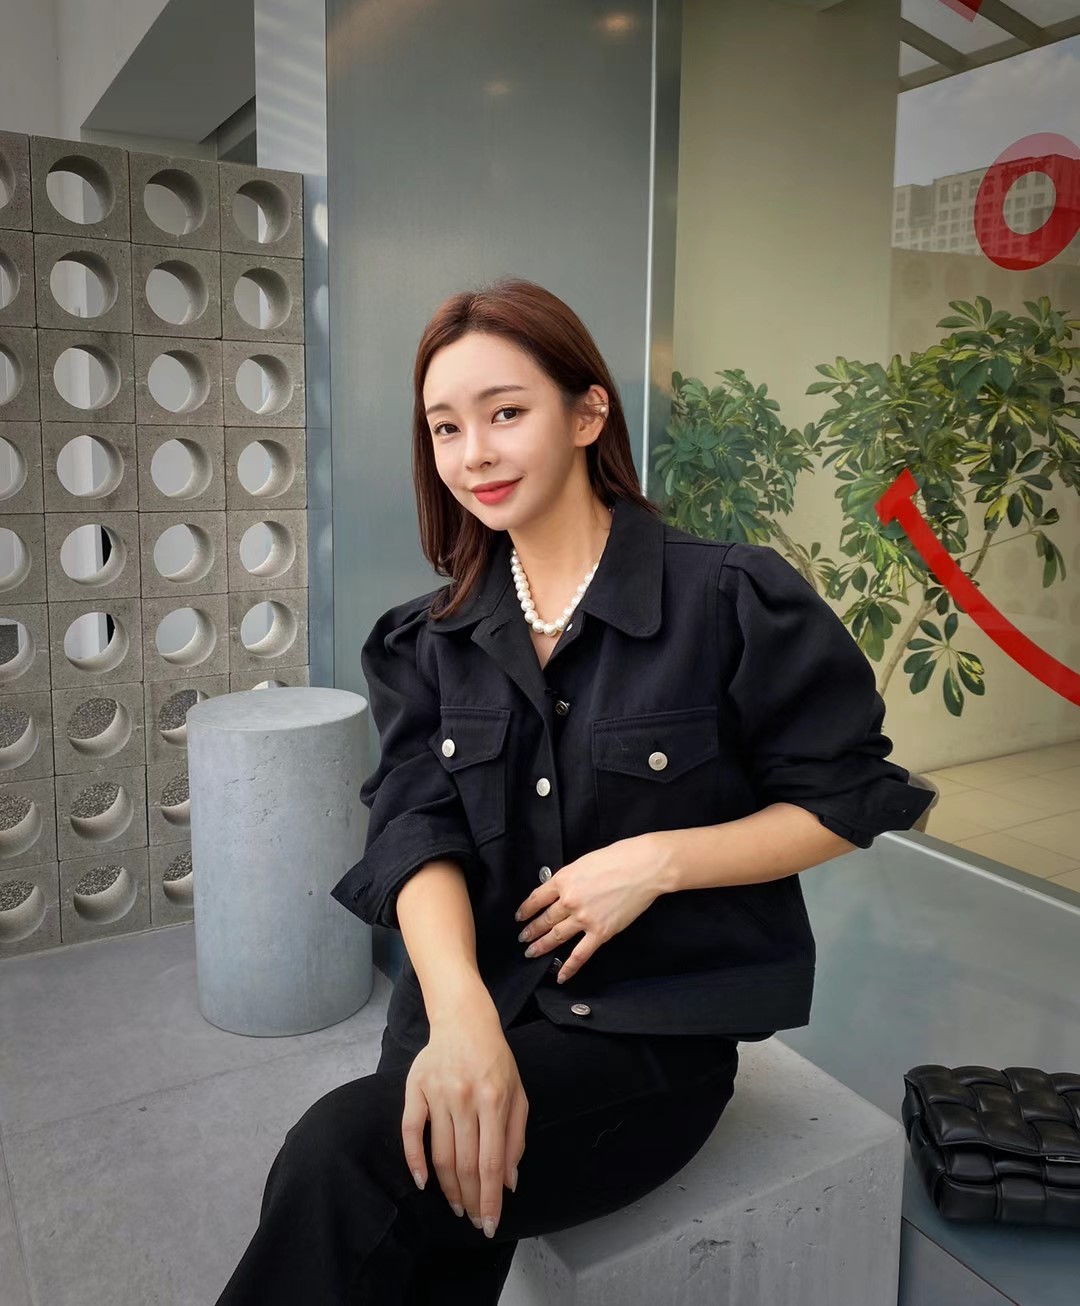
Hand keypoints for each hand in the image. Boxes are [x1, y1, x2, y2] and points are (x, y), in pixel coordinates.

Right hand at [400, 1006, 527, 1238]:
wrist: (464, 1020)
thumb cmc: (495, 1059)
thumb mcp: (517, 1093)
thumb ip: (515, 1138)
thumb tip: (508, 1183)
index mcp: (494, 1100)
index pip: (491, 1163)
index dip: (489, 1199)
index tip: (489, 1225)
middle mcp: (465, 1098)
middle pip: (465, 1164)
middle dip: (471, 1200)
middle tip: (473, 1221)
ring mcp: (437, 1093)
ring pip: (440, 1155)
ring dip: (448, 1188)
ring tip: (456, 1206)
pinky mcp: (415, 1088)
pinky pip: (410, 1131)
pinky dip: (414, 1160)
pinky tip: (422, 1181)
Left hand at [514, 834, 665, 982]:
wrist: (643, 868)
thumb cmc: (618, 858)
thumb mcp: (584, 862)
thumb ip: (569, 878)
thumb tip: (560, 889)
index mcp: (563, 880)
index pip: (537, 898)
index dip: (526, 909)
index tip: (520, 916)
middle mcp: (569, 901)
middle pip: (544, 919)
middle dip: (531, 930)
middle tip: (522, 937)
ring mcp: (584, 918)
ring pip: (556, 937)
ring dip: (541, 946)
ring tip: (531, 952)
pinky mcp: (600, 932)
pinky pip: (580, 954)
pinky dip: (568, 967)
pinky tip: (560, 975)